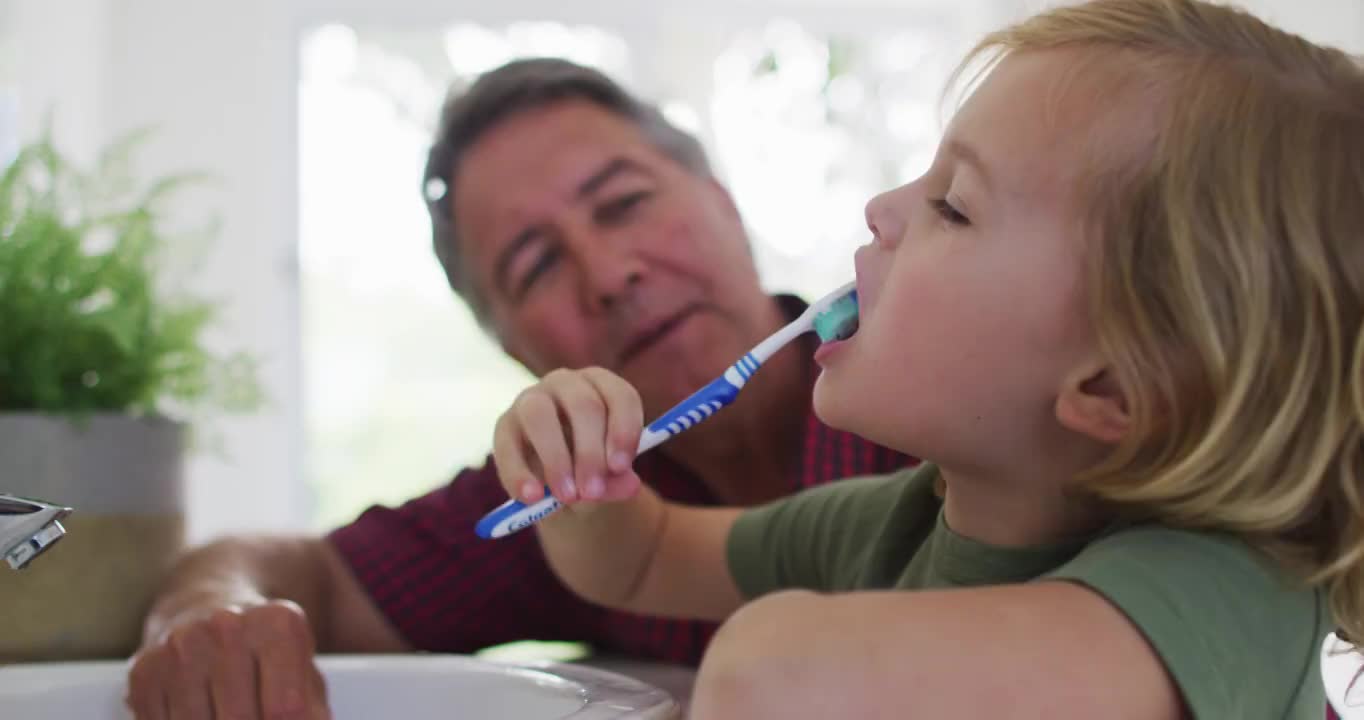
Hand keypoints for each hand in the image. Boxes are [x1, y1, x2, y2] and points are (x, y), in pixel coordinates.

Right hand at [126, 599, 329, 718]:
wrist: (205, 608)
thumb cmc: (264, 654)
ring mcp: (181, 646)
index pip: (286, 709)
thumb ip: (313, 708)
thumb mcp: (303, 671)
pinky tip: (201, 712)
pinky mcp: (145, 669)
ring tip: (225, 712)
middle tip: (253, 717)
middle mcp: (227, 626)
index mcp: (277, 624)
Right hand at [494, 367, 644, 507]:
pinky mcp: (504, 426)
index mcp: (602, 387)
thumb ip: (618, 481)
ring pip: (540, 414)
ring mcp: (532, 399)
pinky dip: (519, 473)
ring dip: (555, 458)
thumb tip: (630, 484)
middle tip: (593, 491)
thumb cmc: (590, 469)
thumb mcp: (608, 479)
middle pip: (583, 405)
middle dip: (589, 452)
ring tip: (567, 496)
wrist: (558, 483)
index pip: (620, 396)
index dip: (623, 430)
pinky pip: (507, 445)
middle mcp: (567, 384)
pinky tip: (532, 497)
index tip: (621, 467)